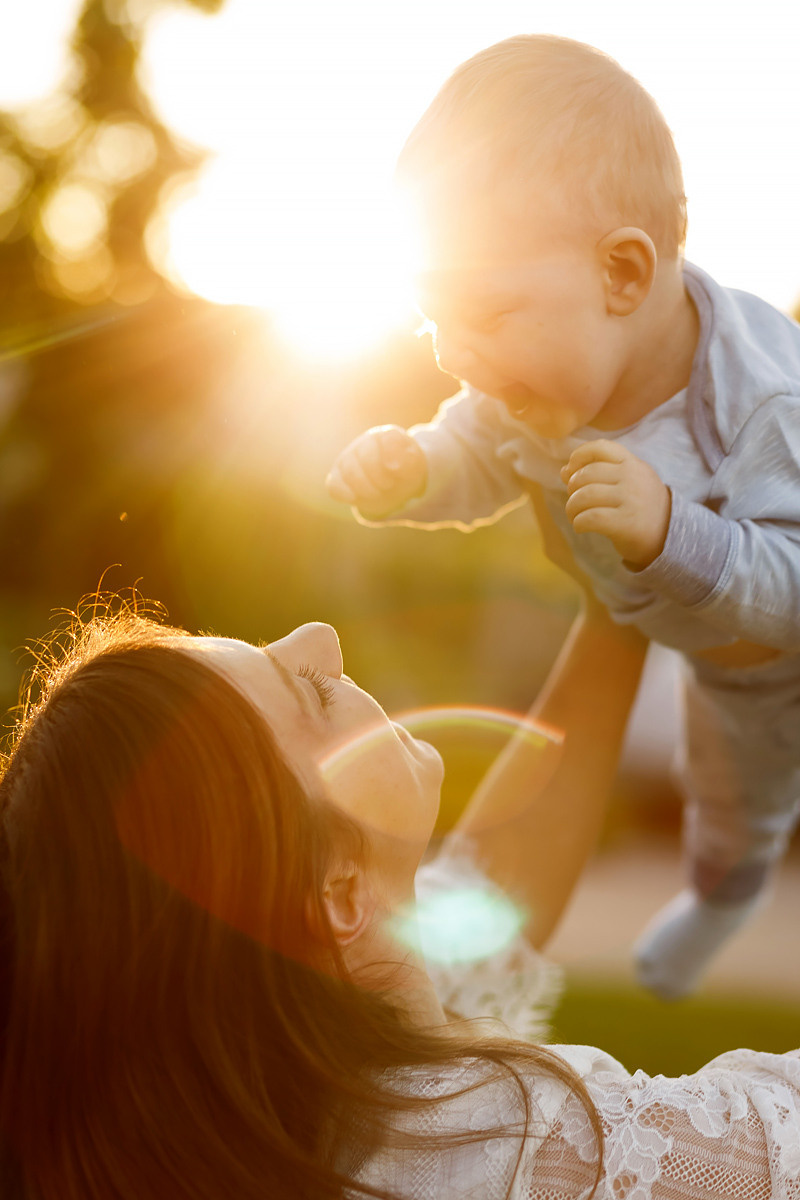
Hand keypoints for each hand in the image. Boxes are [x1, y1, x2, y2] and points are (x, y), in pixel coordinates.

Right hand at [326, 425, 427, 519]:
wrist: (397, 483)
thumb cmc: (407, 471)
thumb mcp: (415, 465)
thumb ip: (409, 459)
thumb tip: (392, 465)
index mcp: (383, 436)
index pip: (384, 444)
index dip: (391, 462)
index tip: (397, 470)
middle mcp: (363, 444)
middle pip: (367, 460)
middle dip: (381, 479)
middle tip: (389, 485)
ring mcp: (347, 460)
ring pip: (349, 473)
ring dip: (366, 489)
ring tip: (377, 492)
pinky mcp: (337, 478)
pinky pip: (334, 487)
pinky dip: (345, 494)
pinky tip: (356, 498)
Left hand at [560, 439, 670, 567]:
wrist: (669, 536)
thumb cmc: (641, 507)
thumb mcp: (627, 482)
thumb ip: (599, 474)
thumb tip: (563, 471)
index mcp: (632, 463)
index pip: (601, 448)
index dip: (578, 456)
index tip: (571, 471)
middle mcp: (632, 477)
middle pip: (586, 474)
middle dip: (571, 489)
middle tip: (574, 502)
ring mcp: (630, 499)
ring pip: (584, 496)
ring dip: (572, 508)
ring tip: (575, 516)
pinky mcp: (625, 523)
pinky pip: (590, 518)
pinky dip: (578, 523)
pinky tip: (581, 527)